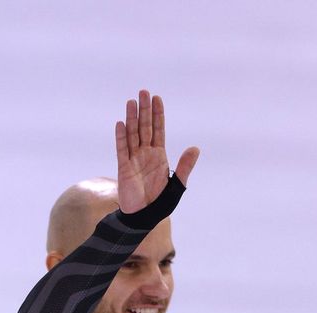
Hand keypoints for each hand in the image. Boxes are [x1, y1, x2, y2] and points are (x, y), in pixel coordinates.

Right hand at [115, 90, 198, 212]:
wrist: (144, 217)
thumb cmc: (160, 203)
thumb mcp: (177, 185)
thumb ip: (185, 167)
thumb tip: (195, 148)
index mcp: (159, 155)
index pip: (158, 130)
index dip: (158, 114)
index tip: (157, 98)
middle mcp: (145, 154)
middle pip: (144, 127)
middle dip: (144, 110)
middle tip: (143, 92)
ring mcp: (133, 160)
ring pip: (132, 134)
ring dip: (132, 118)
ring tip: (131, 102)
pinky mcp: (123, 168)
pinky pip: (122, 150)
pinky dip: (121, 137)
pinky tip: (121, 124)